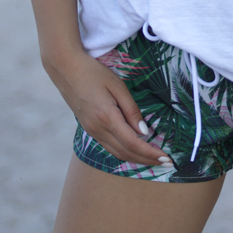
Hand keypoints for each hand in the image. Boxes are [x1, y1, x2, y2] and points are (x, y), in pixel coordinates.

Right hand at [45, 47, 170, 166]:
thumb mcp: (117, 86)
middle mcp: (98, 129)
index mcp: (107, 118)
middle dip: (147, 160)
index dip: (150, 153)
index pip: (133, 143)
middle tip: (166, 163)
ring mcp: (91, 131)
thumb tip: (144, 132)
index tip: (166, 158)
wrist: (65, 69)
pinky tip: (133, 151)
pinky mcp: (89, 129)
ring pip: (116, 153)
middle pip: (126, 152)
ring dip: (136, 159)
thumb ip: (131, 110)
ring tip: (153, 160)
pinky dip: (124, 153)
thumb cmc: (93, 72)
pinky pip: (108, 147)